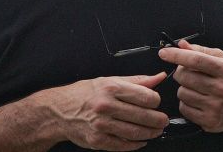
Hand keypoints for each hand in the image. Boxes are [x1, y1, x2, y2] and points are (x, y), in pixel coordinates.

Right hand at [48, 73, 169, 150]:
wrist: (59, 110)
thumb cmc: (84, 94)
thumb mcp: (109, 81)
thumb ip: (137, 81)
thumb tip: (159, 77)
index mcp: (111, 89)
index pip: (145, 96)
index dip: (156, 101)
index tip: (157, 103)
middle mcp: (106, 106)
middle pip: (143, 116)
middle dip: (158, 120)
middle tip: (163, 120)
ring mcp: (101, 125)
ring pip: (135, 132)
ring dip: (150, 133)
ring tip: (156, 131)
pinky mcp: (97, 140)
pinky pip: (123, 145)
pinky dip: (136, 144)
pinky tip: (141, 140)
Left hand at [158, 40, 222, 132]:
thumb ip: (202, 50)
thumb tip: (182, 45)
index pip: (197, 60)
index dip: (178, 55)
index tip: (164, 53)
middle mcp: (222, 88)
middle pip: (186, 77)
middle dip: (181, 73)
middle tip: (188, 74)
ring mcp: (216, 106)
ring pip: (182, 93)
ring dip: (184, 89)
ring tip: (195, 88)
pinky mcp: (209, 120)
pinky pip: (184, 108)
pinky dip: (186, 103)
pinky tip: (197, 100)